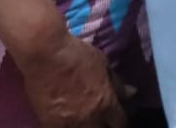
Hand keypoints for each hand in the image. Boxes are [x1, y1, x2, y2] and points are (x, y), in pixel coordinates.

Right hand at [19, 34, 133, 127]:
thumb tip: (132, 94)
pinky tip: (72, 122)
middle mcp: (90, 119)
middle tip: (105, 119)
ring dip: (90, 127)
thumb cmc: (76, 54)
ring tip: (89, 121)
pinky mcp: (50, 125)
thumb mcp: (102, 64)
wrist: (44, 54)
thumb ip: (116, 83)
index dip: (121, 121)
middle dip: (107, 126)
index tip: (119, 117)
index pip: (121, 123)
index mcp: (106, 103)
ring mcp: (69, 125)